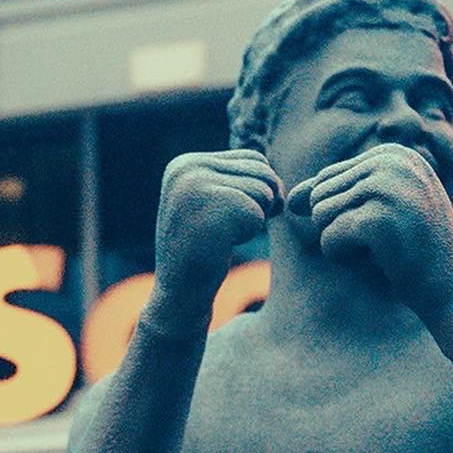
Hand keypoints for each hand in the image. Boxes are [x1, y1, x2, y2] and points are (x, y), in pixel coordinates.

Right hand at [148, 151, 278, 331]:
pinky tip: (222, 244)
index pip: (252, 158)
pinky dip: (250, 232)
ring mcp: (198, 186)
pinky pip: (260, 212)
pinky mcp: (214, 206)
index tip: (228, 217)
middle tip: (231, 229)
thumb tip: (273, 175)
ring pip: (265, 189)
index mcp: (184, 164)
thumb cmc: (201, 253)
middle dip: (262, 202)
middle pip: (263, 169)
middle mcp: (187, 168)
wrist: (179, 294)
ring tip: (222, 235)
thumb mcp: (208, 205)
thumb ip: (231, 180)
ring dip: (254, 219)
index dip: (257, 190)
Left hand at [299, 143, 452, 325]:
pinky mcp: (378, 219)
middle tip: (380, 240)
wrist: (448, 289)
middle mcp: (392, 161)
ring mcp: (387, 187)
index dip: (342, 213)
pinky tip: (379, 260)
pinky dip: (344, 257)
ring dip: (341, 242)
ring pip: (320, 215)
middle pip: (320, 195)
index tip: (382, 225)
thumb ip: (335, 197)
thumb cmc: (411, 252)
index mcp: (395, 153)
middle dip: (338, 226)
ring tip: (380, 248)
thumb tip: (290, 199)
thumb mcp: (376, 212)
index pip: (328, 178)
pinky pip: (328, 239)